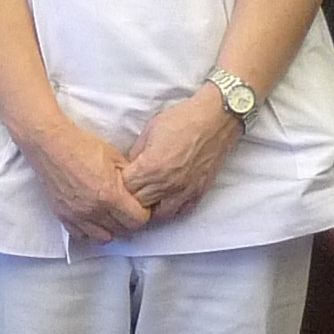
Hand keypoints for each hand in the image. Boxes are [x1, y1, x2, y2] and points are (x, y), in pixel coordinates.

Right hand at [26, 116, 150, 243]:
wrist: (50, 144)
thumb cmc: (81, 146)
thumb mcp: (115, 157)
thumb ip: (129, 180)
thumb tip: (139, 192)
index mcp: (110, 194)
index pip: (137, 220)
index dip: (143, 212)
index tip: (140, 205)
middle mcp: (93, 210)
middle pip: (122, 230)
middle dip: (128, 220)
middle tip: (127, 208)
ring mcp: (77, 215)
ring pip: (103, 238)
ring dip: (110, 228)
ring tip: (110, 214)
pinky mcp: (63, 216)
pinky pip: (82, 236)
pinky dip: (90, 230)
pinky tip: (93, 218)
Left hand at [123, 92, 245, 221]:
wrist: (215, 119)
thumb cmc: (183, 120)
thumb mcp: (149, 131)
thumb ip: (136, 153)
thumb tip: (129, 167)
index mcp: (152, 167)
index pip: (125, 188)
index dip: (119, 184)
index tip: (118, 179)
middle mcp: (168, 184)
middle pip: (139, 204)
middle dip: (130, 197)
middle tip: (128, 189)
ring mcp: (184, 191)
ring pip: (158, 215)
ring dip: (149, 208)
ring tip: (145, 198)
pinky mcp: (198, 192)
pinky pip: (180, 212)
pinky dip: (170, 209)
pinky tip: (164, 200)